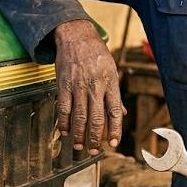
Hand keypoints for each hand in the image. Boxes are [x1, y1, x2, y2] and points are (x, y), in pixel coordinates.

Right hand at [54, 19, 125, 155]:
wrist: (76, 36)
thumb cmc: (96, 53)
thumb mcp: (111, 70)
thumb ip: (115, 94)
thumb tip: (123, 114)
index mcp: (110, 83)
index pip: (115, 111)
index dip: (115, 129)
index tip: (113, 143)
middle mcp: (95, 86)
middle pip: (97, 118)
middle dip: (96, 138)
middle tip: (95, 151)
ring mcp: (78, 86)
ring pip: (79, 117)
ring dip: (79, 135)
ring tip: (80, 146)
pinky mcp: (63, 85)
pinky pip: (63, 109)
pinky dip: (64, 123)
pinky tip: (65, 132)